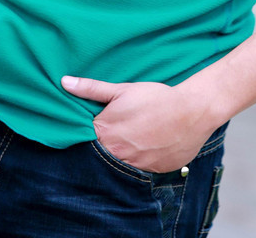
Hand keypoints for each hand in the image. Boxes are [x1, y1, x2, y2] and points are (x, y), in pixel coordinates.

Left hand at [61, 75, 213, 172]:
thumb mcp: (122, 90)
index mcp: (105, 133)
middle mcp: (116, 154)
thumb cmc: (155, 98)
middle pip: (98, 157)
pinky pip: (138, 173)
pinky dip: (137, 163)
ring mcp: (135, 167)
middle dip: (99, 150)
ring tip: (127, 144)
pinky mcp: (152, 173)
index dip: (82, 137)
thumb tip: (64, 82)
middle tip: (110, 137)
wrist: (191, 111)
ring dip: (118, 158)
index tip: (83, 132)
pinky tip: (144, 150)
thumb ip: (91, 88)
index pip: (82, 141)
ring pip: (118, 167)